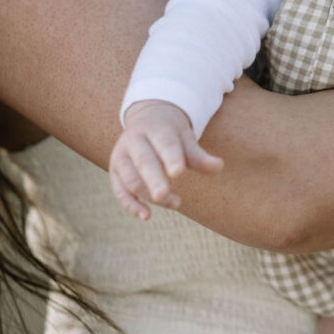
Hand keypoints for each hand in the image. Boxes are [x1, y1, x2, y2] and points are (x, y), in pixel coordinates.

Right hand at [109, 99, 223, 219]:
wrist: (147, 117)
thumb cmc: (172, 133)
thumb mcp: (186, 138)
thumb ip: (199, 156)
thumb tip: (219, 166)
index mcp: (156, 128)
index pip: (164, 143)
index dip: (171, 158)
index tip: (178, 172)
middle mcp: (134, 140)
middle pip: (143, 161)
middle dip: (153, 180)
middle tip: (164, 196)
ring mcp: (122, 155)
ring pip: (131, 179)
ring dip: (150, 195)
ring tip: (177, 202)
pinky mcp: (115, 171)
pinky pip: (119, 191)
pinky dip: (130, 205)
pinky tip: (146, 216)